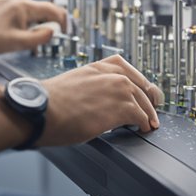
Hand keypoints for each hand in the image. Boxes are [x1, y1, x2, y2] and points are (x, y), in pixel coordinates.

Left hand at [0, 0, 67, 56]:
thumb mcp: (18, 43)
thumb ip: (39, 38)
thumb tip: (52, 33)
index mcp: (22, 6)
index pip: (52, 9)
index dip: (62, 21)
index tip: (65, 31)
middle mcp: (15, 0)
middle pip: (41, 9)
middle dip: (48, 23)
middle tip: (48, 39)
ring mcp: (6, 2)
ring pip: (29, 11)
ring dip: (35, 23)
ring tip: (30, 39)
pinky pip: (18, 12)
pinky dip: (24, 22)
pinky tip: (17, 33)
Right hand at [37, 56, 163, 146]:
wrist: (43, 110)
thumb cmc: (48, 102)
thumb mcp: (72, 84)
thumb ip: (88, 88)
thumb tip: (92, 101)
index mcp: (97, 67)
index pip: (127, 69)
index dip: (139, 82)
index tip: (144, 89)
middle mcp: (111, 75)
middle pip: (140, 86)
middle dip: (148, 99)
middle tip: (152, 109)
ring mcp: (119, 90)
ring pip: (144, 102)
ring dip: (148, 114)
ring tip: (149, 123)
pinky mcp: (122, 108)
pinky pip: (141, 117)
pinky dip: (144, 124)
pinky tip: (142, 128)